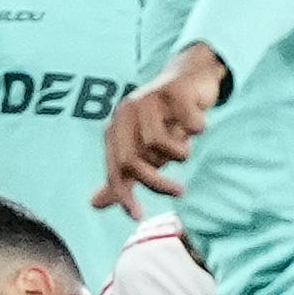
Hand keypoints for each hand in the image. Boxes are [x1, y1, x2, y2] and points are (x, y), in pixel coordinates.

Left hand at [94, 46, 228, 218]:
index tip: (138, 217)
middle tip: (180, 192)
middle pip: (132, 159)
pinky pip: (188, 122)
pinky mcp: (173, 90)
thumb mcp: (141, 150)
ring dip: (178, 153)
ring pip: (158, 143)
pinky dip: (197, 128)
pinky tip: (199, 124)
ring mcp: (148, 99)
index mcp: (115, 129)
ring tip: (186, 148)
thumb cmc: (164, 119)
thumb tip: (94, 205)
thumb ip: (121, 176)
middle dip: (156, 183)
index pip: (115, 169)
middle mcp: (126, 113)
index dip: (123, 195)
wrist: (190, 77)